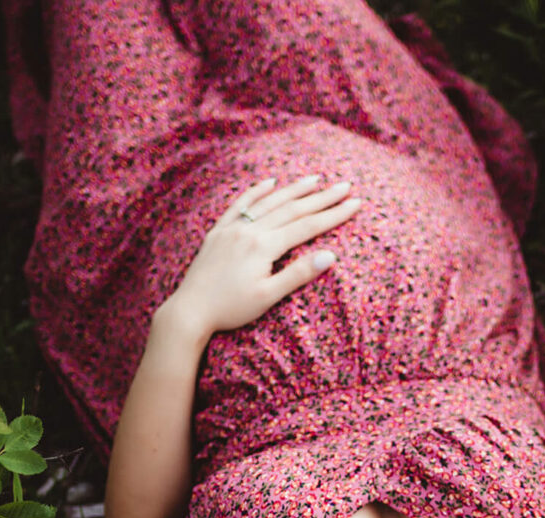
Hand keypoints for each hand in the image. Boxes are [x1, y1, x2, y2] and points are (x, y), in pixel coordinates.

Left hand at [157, 175, 362, 340]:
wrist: (190, 310)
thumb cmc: (231, 309)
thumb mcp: (268, 296)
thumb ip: (298, 274)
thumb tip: (330, 256)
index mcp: (264, 246)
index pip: (308, 226)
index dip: (333, 214)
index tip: (355, 203)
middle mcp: (249, 231)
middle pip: (293, 209)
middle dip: (322, 197)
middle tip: (345, 186)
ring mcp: (232, 228)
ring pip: (269, 202)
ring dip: (294, 189)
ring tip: (315, 179)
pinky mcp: (218, 231)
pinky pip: (240, 204)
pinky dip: (256, 191)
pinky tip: (269, 182)